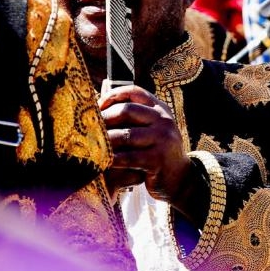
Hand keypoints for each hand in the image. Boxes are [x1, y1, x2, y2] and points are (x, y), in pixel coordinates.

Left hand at [100, 84, 193, 206]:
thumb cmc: (156, 151)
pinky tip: (102, 162)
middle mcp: (163, 119)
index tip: (97, 105)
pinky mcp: (158, 159)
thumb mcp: (151, 129)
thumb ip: (133, 118)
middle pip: (127, 110)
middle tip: (89, 128)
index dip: (113, 95)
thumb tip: (100, 105)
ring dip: (105, 141)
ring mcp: (163, 138)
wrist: (180, 178)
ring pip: (126, 135)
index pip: (134, 92)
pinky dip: (113, 159)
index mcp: (160, 108)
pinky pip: (130, 157)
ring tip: (91, 146)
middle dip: (105, 118)